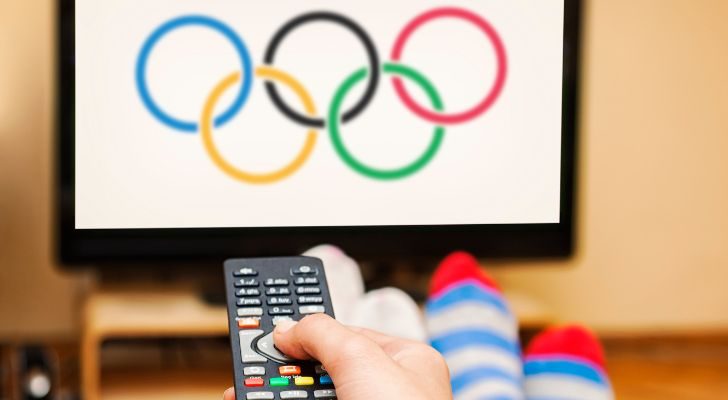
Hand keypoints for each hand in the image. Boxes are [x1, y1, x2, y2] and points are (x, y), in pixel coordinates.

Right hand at [223, 314, 451, 399]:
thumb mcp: (361, 360)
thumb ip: (321, 333)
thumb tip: (288, 329)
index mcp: (406, 363)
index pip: (348, 335)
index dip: (310, 333)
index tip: (275, 335)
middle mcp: (386, 392)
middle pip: (324, 372)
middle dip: (286, 371)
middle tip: (252, 370)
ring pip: (312, 399)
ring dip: (277, 394)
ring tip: (246, 392)